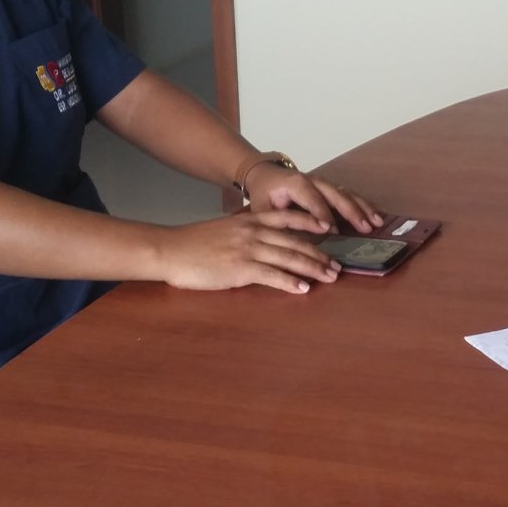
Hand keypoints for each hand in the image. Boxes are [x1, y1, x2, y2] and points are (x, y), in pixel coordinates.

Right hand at [156, 208, 341, 293]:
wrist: (171, 249)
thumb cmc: (193, 242)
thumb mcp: (224, 229)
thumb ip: (245, 232)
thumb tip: (260, 241)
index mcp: (250, 220)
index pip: (289, 218)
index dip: (312, 222)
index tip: (330, 228)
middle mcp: (254, 232)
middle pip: (296, 242)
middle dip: (320, 254)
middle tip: (336, 266)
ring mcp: (249, 249)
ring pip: (289, 258)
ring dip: (313, 268)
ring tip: (329, 277)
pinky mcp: (241, 269)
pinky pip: (273, 275)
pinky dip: (291, 282)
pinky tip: (303, 288)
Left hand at [246, 163, 383, 232]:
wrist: (266, 175)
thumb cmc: (264, 194)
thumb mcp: (264, 209)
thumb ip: (279, 222)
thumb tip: (295, 241)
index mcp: (296, 183)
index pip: (312, 199)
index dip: (322, 214)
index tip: (331, 231)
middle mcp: (314, 180)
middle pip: (336, 195)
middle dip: (351, 211)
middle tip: (365, 228)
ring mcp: (325, 183)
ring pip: (347, 194)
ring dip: (363, 208)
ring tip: (377, 222)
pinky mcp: (330, 188)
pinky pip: (349, 195)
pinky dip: (363, 205)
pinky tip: (376, 216)